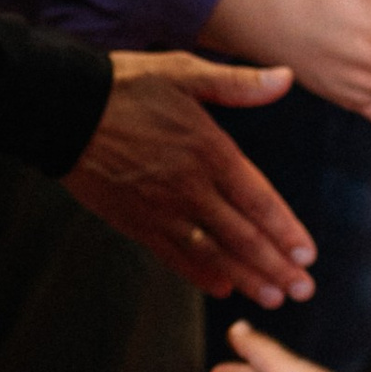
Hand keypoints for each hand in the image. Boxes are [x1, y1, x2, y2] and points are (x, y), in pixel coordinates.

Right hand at [68, 58, 313, 306]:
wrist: (62, 109)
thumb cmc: (125, 86)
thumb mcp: (185, 72)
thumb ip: (239, 84)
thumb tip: (287, 77)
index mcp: (210, 150)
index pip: (258, 200)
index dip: (285, 230)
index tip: (308, 254)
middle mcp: (190, 186)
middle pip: (242, 235)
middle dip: (276, 266)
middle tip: (302, 291)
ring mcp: (161, 208)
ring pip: (212, 252)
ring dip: (245, 277)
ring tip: (272, 299)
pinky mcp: (134, 221)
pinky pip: (173, 254)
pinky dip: (199, 272)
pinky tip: (221, 287)